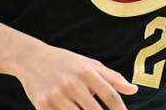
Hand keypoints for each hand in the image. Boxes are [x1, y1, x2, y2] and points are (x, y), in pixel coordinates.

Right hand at [15, 45, 137, 109]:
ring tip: (85, 109)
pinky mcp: (43, 106)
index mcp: (86, 72)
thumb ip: (112, 78)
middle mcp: (72, 84)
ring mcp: (56, 96)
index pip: (110, 96)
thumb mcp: (89, 65)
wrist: (31, 59)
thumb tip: (134, 90)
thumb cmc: (66, 62)